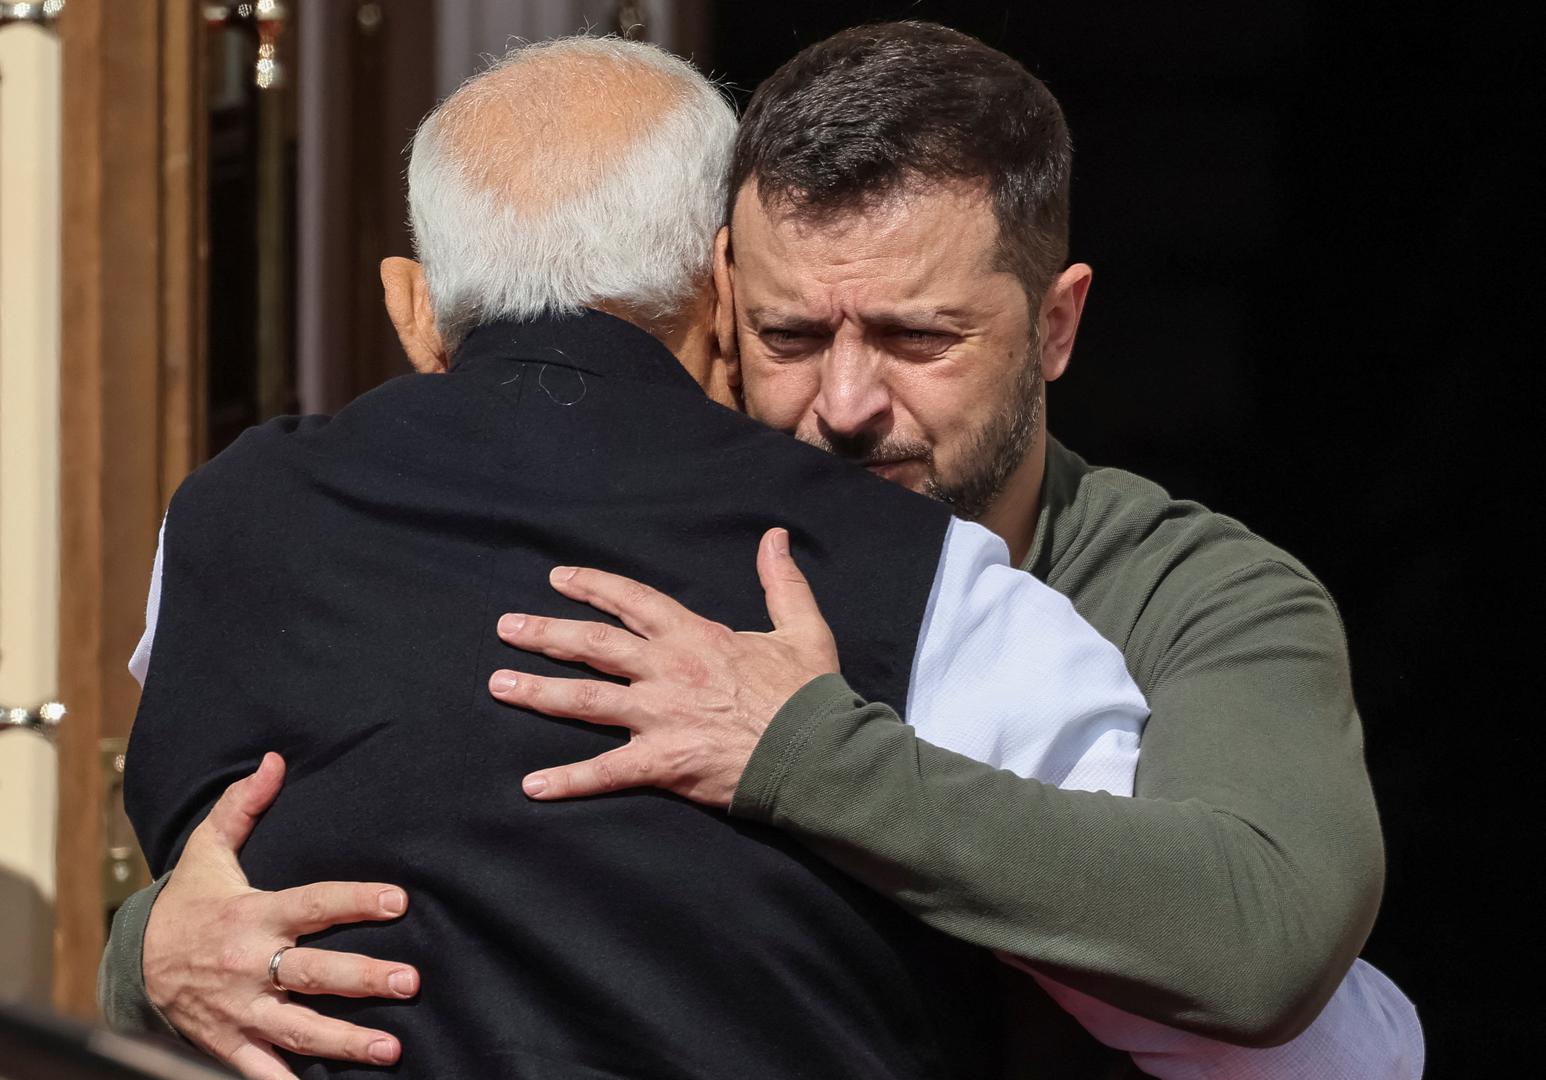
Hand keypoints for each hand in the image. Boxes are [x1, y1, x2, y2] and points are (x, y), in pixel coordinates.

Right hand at [142, 753, 419, 1078]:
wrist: (132, 962)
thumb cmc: (187, 903)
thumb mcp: (207, 850)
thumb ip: (243, 806)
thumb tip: (274, 761)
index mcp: (254, 916)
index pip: (314, 904)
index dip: (357, 900)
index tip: (399, 901)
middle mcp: (250, 964)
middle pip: (313, 973)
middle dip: (362, 979)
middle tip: (408, 982)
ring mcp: (241, 1009)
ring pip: (298, 1028)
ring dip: (344, 1041)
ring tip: (390, 1049)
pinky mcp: (229, 1042)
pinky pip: (262, 1070)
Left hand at [488, 527, 838, 806]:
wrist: (816, 752)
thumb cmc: (809, 695)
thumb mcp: (802, 628)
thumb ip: (781, 582)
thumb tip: (776, 537)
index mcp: (695, 637)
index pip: (632, 601)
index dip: (593, 586)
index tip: (558, 578)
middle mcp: (667, 670)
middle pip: (593, 644)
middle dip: (546, 633)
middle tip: (505, 627)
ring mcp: (660, 716)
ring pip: (585, 700)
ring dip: (538, 692)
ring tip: (498, 684)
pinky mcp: (662, 762)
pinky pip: (606, 773)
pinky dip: (568, 780)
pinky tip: (532, 786)